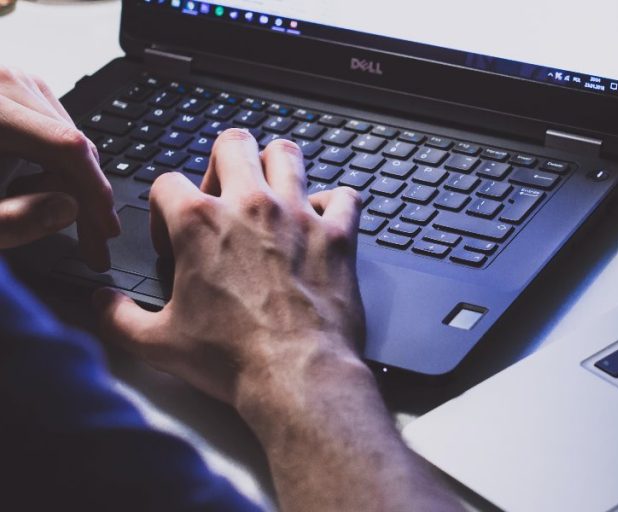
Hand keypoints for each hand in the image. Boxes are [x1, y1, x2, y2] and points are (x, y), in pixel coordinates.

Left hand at [0, 67, 119, 269]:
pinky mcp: (8, 89)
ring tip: (43, 212)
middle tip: (92, 243)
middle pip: (72, 142)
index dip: (94, 193)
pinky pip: (51, 130)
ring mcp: (7, 81)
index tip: (105, 232)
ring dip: (70, 182)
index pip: (66, 147)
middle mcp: (0, 81)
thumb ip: (11, 220)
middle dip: (86, 196)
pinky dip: (54, 164)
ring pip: (67, 137)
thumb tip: (68, 209)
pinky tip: (35, 187)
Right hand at [94, 129, 366, 403]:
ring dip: (277, 167)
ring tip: (271, 192)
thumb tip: (102, 303)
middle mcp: (250, 206)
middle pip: (232, 144)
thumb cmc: (233, 360)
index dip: (163, 208)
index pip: (167, 182)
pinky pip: (344, 196)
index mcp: (199, 223)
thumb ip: (118, 317)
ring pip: (288, 154)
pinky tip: (322, 221)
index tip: (173, 237)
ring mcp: (298, 215)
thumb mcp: (157, 343)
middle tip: (224, 195)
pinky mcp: (338, 235)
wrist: (297, 376)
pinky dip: (334, 203)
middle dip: (223, 162)